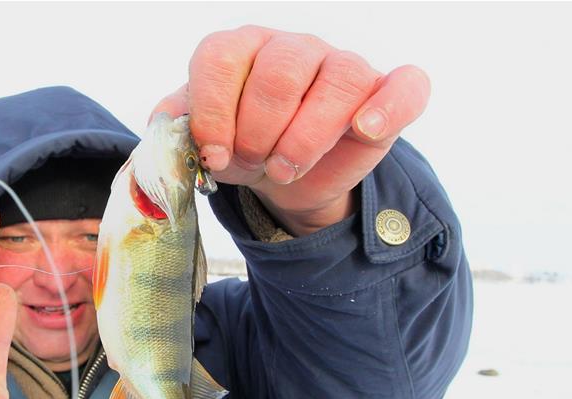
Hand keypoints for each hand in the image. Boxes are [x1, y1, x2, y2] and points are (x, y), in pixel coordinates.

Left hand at [154, 26, 430, 235]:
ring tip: (285, 168)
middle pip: (278, 73)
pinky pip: (405, 86)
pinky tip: (365, 129)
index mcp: (240, 49)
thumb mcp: (200, 140)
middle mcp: (291, 48)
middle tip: (253, 163)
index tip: (215, 157)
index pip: (221, 58)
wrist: (283, 176)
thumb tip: (166, 126)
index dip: (213, 113)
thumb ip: (176, 128)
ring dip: (304, 140)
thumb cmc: (240, 146)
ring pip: (335, 83)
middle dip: (258, 133)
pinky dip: (389, 107)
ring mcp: (341, 66)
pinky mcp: (383, 95)